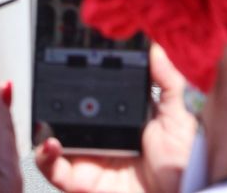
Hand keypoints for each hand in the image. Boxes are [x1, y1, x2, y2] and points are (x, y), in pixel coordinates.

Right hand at [33, 45, 196, 192]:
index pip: (91, 97)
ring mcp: (89, 159)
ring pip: (51, 140)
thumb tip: (157, 48)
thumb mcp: (180, 115)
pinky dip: (44, 156)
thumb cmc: (185, 166)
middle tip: (47, 88)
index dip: (77, 84)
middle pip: (65, 117)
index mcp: (121, 120)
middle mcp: (101, 138)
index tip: (68, 65)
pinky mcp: (82, 181)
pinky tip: (51, 144)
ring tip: (45, 119)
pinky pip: (52, 169)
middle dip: (50, 103)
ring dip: (41, 127)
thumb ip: (168, 81)